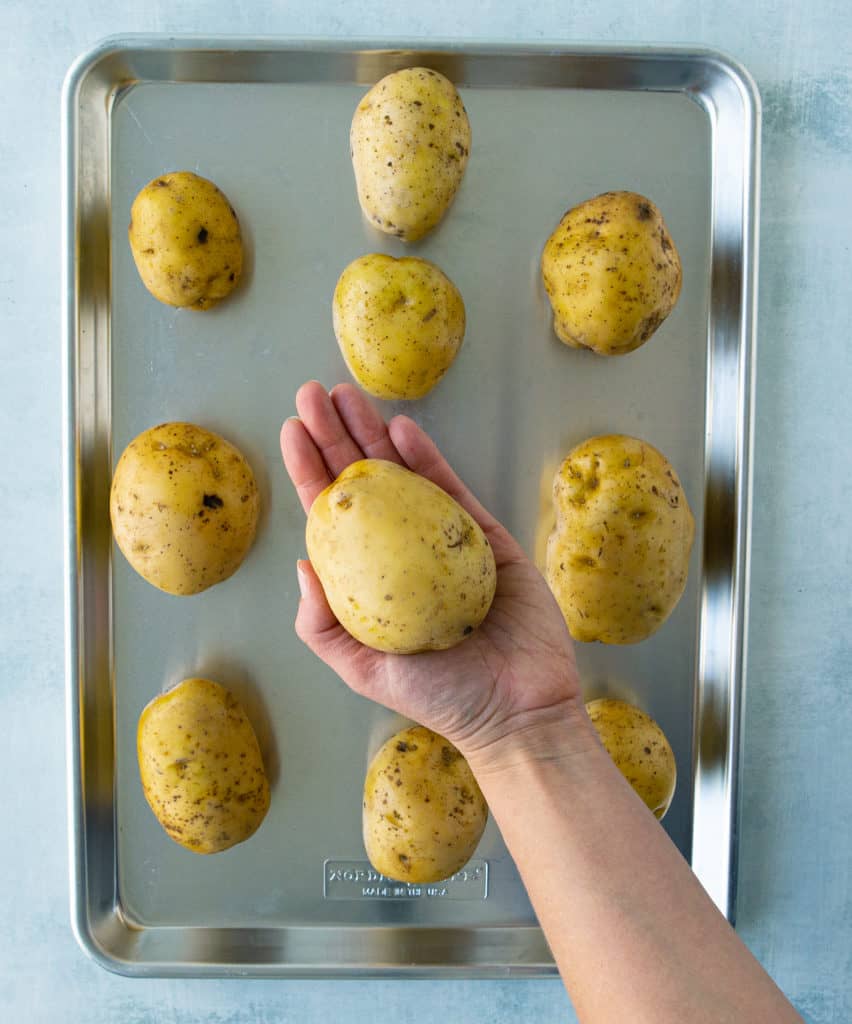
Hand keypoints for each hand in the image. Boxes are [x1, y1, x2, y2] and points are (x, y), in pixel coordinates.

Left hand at [280, 382, 585, 765]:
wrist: (517, 708)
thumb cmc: (440, 698)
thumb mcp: (364, 670)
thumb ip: (324, 626)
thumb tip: (300, 565)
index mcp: (370, 581)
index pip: (330, 517)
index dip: (308, 472)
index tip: (290, 429)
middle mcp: (400, 553)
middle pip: (361, 484)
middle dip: (334, 436)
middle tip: (313, 393)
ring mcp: (442, 540)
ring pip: (402, 475)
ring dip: (373, 433)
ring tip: (348, 395)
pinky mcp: (484, 536)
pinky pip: (451, 489)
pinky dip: (427, 458)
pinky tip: (401, 428)